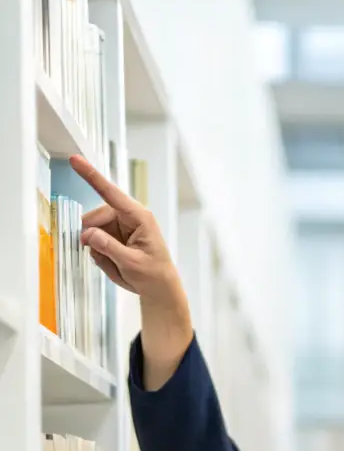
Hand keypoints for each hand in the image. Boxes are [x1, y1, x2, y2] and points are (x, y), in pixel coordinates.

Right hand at [71, 155, 191, 387]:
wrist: (160, 290)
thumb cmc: (153, 275)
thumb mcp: (131, 264)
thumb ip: (108, 247)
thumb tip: (88, 234)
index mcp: (139, 217)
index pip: (110, 193)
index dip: (91, 176)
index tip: (75, 160)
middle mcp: (129, 216)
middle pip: (96, 217)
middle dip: (93, 236)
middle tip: (101, 256)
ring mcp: (122, 225)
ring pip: (94, 230)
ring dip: (99, 249)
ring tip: (117, 264)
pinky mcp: (117, 235)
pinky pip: (97, 240)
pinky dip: (101, 254)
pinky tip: (115, 264)